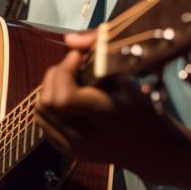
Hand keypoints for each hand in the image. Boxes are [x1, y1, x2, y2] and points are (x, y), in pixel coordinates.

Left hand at [35, 31, 177, 170]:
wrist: (150, 149)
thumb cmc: (143, 111)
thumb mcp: (128, 81)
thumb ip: (98, 58)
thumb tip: (70, 38)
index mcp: (102, 118)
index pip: (63, 98)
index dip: (64, 71)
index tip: (78, 57)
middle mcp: (84, 136)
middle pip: (47, 102)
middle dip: (56, 75)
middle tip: (73, 66)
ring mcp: (73, 147)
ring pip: (41, 112)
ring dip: (50, 89)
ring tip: (70, 80)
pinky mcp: (67, 150)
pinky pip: (44, 123)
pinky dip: (49, 105)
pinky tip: (66, 97)